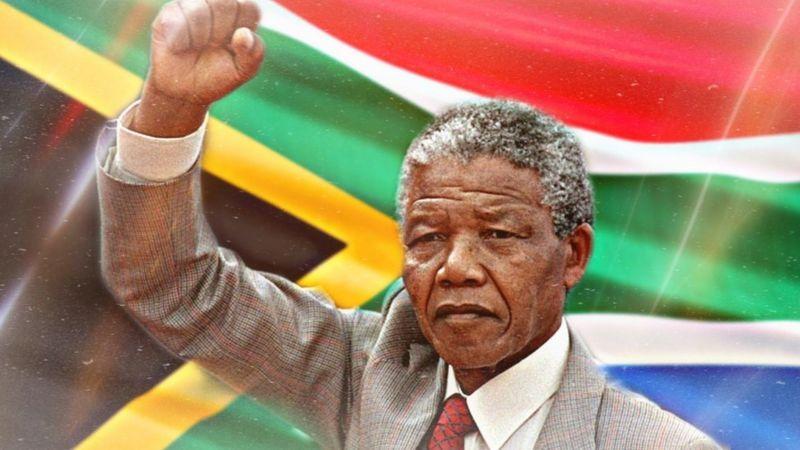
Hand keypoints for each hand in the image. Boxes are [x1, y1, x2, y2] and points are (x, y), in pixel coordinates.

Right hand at [131, 0, 264, 136]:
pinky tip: (180, 47)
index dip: (240, 30)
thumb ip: (253, 53)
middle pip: (226, 4)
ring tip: (196, 47)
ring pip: (202, 9)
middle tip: (212, 47)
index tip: (231, 46)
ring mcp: (193, 4)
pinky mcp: (171, 10)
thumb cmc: (215, 76)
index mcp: (240, 15)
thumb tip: (243, 33)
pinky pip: (179, 19)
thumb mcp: (242, 71)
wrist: (183, 90)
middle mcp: (218, 4)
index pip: (249, 8)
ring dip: (201, 37)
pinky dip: (182, 40)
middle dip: (220, 33)